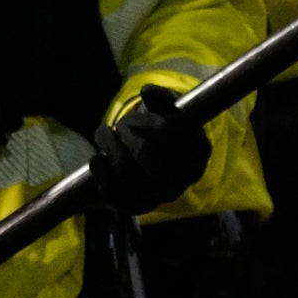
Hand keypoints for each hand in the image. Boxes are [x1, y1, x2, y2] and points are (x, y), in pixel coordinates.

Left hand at [89, 86, 214, 214]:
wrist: (163, 165)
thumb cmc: (167, 130)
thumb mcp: (170, 110)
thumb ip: (162, 98)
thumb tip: (148, 91)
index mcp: (198, 150)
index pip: (168, 132)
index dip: (146, 123)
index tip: (133, 117)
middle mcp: (183, 178)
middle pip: (146, 153)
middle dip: (127, 134)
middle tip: (120, 125)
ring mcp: (161, 196)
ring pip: (127, 174)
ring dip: (109, 148)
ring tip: (104, 135)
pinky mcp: (137, 207)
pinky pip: (113, 193)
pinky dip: (101, 172)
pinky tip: (99, 158)